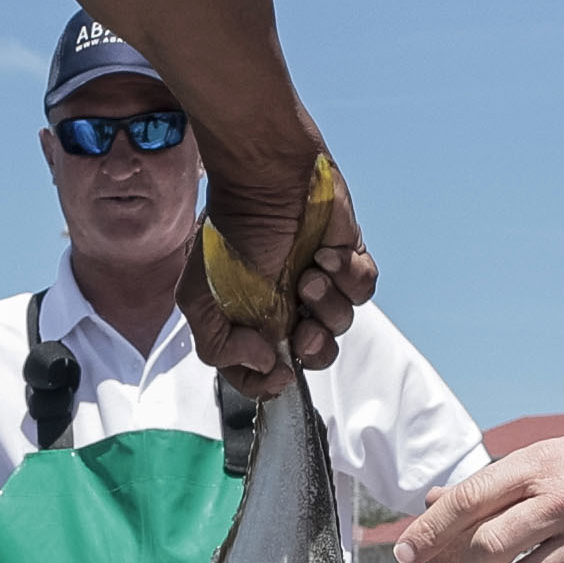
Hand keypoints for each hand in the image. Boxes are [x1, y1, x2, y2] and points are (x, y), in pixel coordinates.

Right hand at [187, 146, 371, 382]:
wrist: (265, 180)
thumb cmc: (230, 232)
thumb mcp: (200, 297)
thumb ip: (218, 345)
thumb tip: (262, 363)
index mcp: (253, 323)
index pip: (267, 373)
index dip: (273, 382)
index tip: (279, 371)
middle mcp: (288, 309)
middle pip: (316, 355)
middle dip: (315, 348)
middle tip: (304, 328)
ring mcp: (320, 285)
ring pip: (341, 322)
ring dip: (327, 303)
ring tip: (309, 274)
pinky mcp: (347, 263)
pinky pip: (362, 289)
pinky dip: (348, 276)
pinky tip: (326, 256)